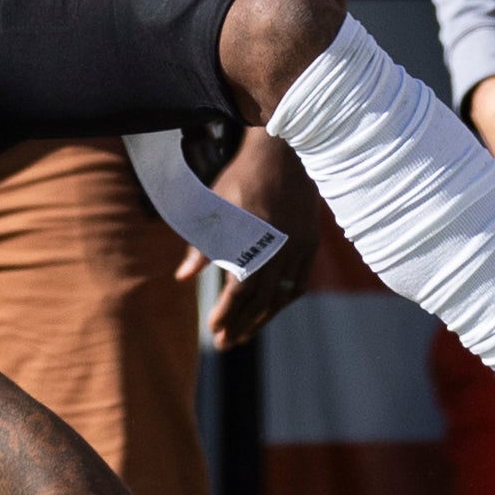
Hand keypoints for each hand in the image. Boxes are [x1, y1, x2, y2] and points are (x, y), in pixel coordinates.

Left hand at [183, 130, 317, 349]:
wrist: (283, 151)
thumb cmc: (242, 176)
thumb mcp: (216, 205)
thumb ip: (201, 245)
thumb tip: (183, 277)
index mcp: (257, 241)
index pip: (241, 289)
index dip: (227, 313)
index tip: (214, 330)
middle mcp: (282, 248)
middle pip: (262, 299)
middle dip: (243, 324)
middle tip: (226, 344)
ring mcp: (301, 246)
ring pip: (284, 294)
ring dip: (264, 317)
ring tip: (246, 334)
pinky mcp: (310, 241)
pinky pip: (300, 281)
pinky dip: (285, 299)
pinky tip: (272, 308)